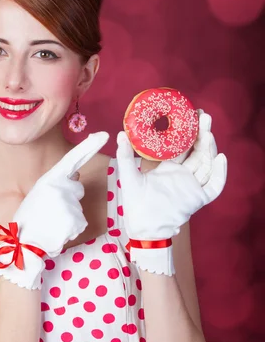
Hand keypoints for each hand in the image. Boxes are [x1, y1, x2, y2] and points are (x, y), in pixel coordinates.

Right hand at [0, 131, 109, 288]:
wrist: (22, 244)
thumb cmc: (30, 219)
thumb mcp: (40, 193)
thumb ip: (59, 183)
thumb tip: (77, 176)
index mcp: (50, 178)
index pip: (73, 158)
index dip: (90, 145)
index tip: (105, 134)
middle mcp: (61, 188)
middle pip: (77, 189)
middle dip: (69, 199)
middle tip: (48, 211)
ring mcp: (69, 204)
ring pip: (78, 208)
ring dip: (68, 217)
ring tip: (50, 223)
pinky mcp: (75, 222)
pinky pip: (80, 224)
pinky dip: (71, 230)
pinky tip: (56, 232)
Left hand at [116, 110, 226, 274]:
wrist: (143, 227)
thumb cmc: (136, 204)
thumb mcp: (128, 176)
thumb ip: (125, 156)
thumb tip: (120, 133)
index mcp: (168, 168)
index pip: (182, 146)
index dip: (187, 131)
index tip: (190, 114)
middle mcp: (182, 175)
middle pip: (197, 151)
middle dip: (201, 133)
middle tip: (204, 116)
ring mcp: (192, 186)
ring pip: (206, 164)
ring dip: (209, 148)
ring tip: (208, 132)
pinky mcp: (198, 198)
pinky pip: (214, 186)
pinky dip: (220, 174)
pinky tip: (220, 159)